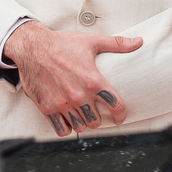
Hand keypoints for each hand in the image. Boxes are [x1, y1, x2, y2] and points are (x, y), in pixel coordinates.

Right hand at [4, 21, 141, 136]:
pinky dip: (67, 127)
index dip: (121, 114)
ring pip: (80, 127)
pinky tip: (68, 119)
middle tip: (96, 111)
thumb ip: (117, 44)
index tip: (120, 117)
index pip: (115, 105)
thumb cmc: (61, 44)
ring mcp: (62, 103)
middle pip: (97, 121)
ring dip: (83, 122)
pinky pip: (61, 130)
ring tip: (82, 114)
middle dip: (98, 117)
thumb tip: (138, 41)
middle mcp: (78, 95)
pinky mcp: (47, 108)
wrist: (33, 47)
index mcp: (92, 80)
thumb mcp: (91, 42)